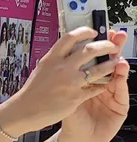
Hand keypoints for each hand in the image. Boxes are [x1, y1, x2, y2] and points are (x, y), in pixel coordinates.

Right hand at [3, 28, 124, 134]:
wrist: (25, 110)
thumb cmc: (32, 91)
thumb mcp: (42, 69)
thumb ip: (56, 60)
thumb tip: (69, 51)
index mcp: (51, 58)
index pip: (70, 37)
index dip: (85, 31)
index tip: (93, 32)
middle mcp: (62, 68)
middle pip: (90, 50)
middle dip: (106, 46)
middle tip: (111, 46)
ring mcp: (70, 82)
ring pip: (99, 69)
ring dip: (110, 64)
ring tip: (115, 63)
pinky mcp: (76, 96)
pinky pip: (96, 88)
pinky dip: (103, 84)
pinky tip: (106, 83)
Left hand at [58, 36, 129, 141]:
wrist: (76, 141)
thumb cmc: (70, 119)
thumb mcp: (66, 98)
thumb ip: (67, 82)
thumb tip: (60, 59)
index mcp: (88, 82)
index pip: (95, 60)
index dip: (98, 45)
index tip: (99, 31)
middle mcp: (102, 86)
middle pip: (110, 63)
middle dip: (113, 48)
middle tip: (116, 36)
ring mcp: (112, 96)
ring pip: (119, 76)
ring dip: (119, 63)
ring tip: (118, 53)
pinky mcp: (120, 108)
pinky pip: (122, 93)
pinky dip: (121, 82)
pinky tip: (121, 71)